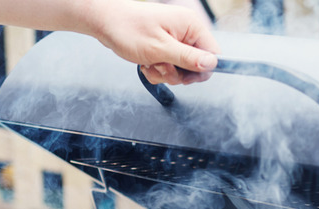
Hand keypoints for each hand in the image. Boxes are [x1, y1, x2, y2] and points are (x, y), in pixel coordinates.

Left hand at [89, 0, 219, 84]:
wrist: (105, 22)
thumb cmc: (128, 29)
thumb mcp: (160, 48)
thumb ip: (188, 58)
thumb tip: (211, 64)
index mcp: (191, 26)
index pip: (213, 54)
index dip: (202, 70)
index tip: (185, 76)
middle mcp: (186, 31)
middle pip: (196, 65)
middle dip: (178, 73)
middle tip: (161, 67)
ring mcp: (175, 39)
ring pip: (181, 69)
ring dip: (165, 73)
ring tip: (150, 63)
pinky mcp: (165, 46)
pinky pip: (169, 67)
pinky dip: (158, 70)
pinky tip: (146, 62)